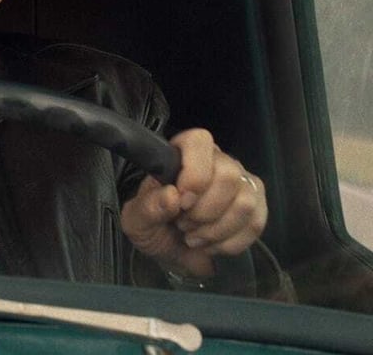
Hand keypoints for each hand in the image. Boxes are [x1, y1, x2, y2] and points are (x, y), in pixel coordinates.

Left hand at [121, 128, 266, 278]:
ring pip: (244, 202)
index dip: (194, 173)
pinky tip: (212, 245)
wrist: (174, 254)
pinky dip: (229, 243)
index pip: (199, 141)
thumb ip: (148, 208)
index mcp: (182, 154)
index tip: (182, 201)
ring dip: (216, 230)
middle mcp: (217, 161)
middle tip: (183, 224)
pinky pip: (255, 223)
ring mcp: (241, 183)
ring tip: (194, 236)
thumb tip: (171, 195)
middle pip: (228, 175)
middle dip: (204, 211)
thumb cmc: (154, 228)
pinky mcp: (257, 206)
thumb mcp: (137, 221)